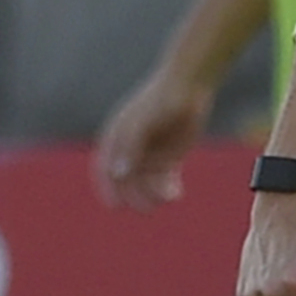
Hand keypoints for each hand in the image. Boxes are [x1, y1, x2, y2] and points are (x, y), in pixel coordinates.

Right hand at [95, 67, 213, 210]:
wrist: (188, 87)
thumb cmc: (160, 100)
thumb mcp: (142, 122)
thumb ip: (130, 147)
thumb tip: (118, 174)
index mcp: (116, 140)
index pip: (106, 170)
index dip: (108, 190)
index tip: (115, 205)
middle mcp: (132, 150)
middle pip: (128, 182)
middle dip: (136, 196)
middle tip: (148, 209)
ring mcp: (151, 154)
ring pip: (148, 183)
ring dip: (155, 195)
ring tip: (169, 198)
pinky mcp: (170, 157)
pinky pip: (166, 180)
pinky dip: (169, 189)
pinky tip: (177, 195)